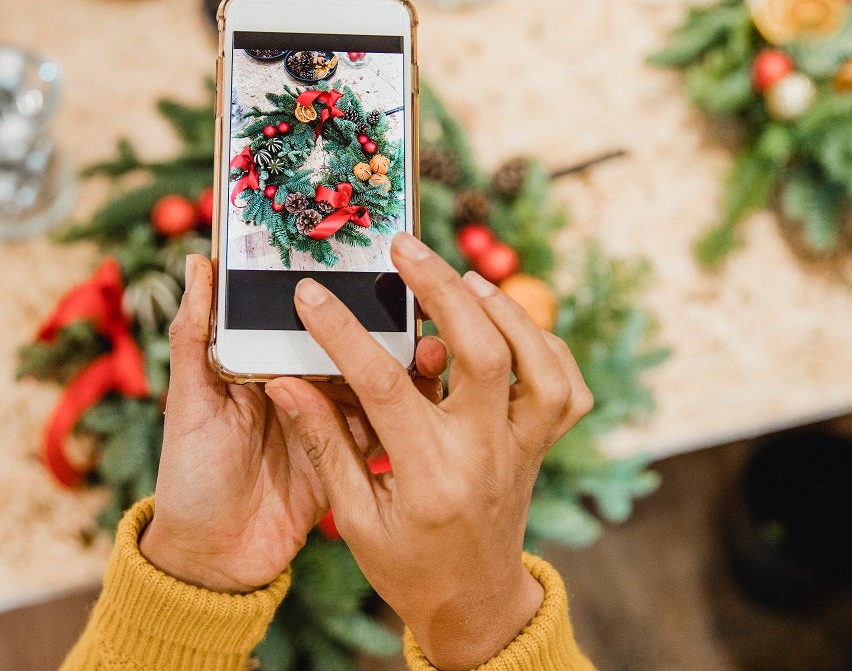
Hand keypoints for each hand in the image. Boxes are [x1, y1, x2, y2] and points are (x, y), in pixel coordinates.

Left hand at [139, 254, 446, 592]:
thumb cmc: (189, 475)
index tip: (362, 261)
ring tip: (427, 341)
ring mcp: (329, 424)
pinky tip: (426, 394)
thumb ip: (194, 335)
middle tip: (410, 300)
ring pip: (371, 383)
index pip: (302, 318)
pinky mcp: (349, 460)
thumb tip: (197, 261)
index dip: (329, 293)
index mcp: (264, 365)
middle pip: (345, 346)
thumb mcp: (189, 401)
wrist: (213, 560)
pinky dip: (403, 414)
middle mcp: (301, 388)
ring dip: (398, 365)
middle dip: (376, 324)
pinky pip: (382, 430)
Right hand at [266, 233, 592, 669]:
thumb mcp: (353, 516)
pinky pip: (565, 388)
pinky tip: (507, 323)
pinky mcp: (541, 445)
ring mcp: (521, 448)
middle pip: (481, 354)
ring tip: (463, 278)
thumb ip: (324, 444)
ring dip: (506, 310)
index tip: (311, 294)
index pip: (384, 387)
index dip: (343, 333)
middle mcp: (483, 454)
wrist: (473, 603)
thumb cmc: (406, 564)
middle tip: (406, 248)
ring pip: (538, 365)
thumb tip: (286, 381)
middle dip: (443, 289)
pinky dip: (544, 344)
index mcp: (428, 476)